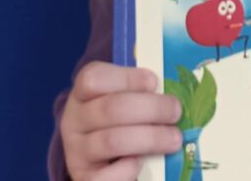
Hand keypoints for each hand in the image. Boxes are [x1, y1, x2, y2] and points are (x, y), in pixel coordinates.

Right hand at [61, 61, 182, 180]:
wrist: (94, 157)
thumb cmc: (115, 117)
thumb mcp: (119, 98)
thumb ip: (137, 92)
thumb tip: (170, 94)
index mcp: (82, 93)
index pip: (94, 79)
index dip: (127, 78)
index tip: (154, 82)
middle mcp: (74, 120)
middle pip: (111, 109)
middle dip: (151, 108)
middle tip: (176, 112)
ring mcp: (76, 151)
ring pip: (113, 141)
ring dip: (150, 138)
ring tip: (174, 138)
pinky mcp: (83, 177)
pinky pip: (104, 177)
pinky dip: (127, 169)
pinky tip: (142, 163)